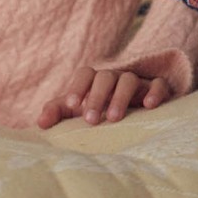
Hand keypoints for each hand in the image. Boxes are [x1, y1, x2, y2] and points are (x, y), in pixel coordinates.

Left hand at [37, 67, 170, 128]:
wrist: (132, 117)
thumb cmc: (98, 112)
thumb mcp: (77, 113)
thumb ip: (57, 113)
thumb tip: (40, 124)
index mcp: (94, 80)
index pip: (85, 74)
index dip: (78, 87)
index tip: (72, 106)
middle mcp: (114, 77)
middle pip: (105, 77)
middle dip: (97, 97)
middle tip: (91, 120)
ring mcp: (136, 81)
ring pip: (128, 80)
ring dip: (120, 97)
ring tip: (114, 119)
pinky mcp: (155, 89)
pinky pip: (158, 84)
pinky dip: (154, 92)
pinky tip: (149, 106)